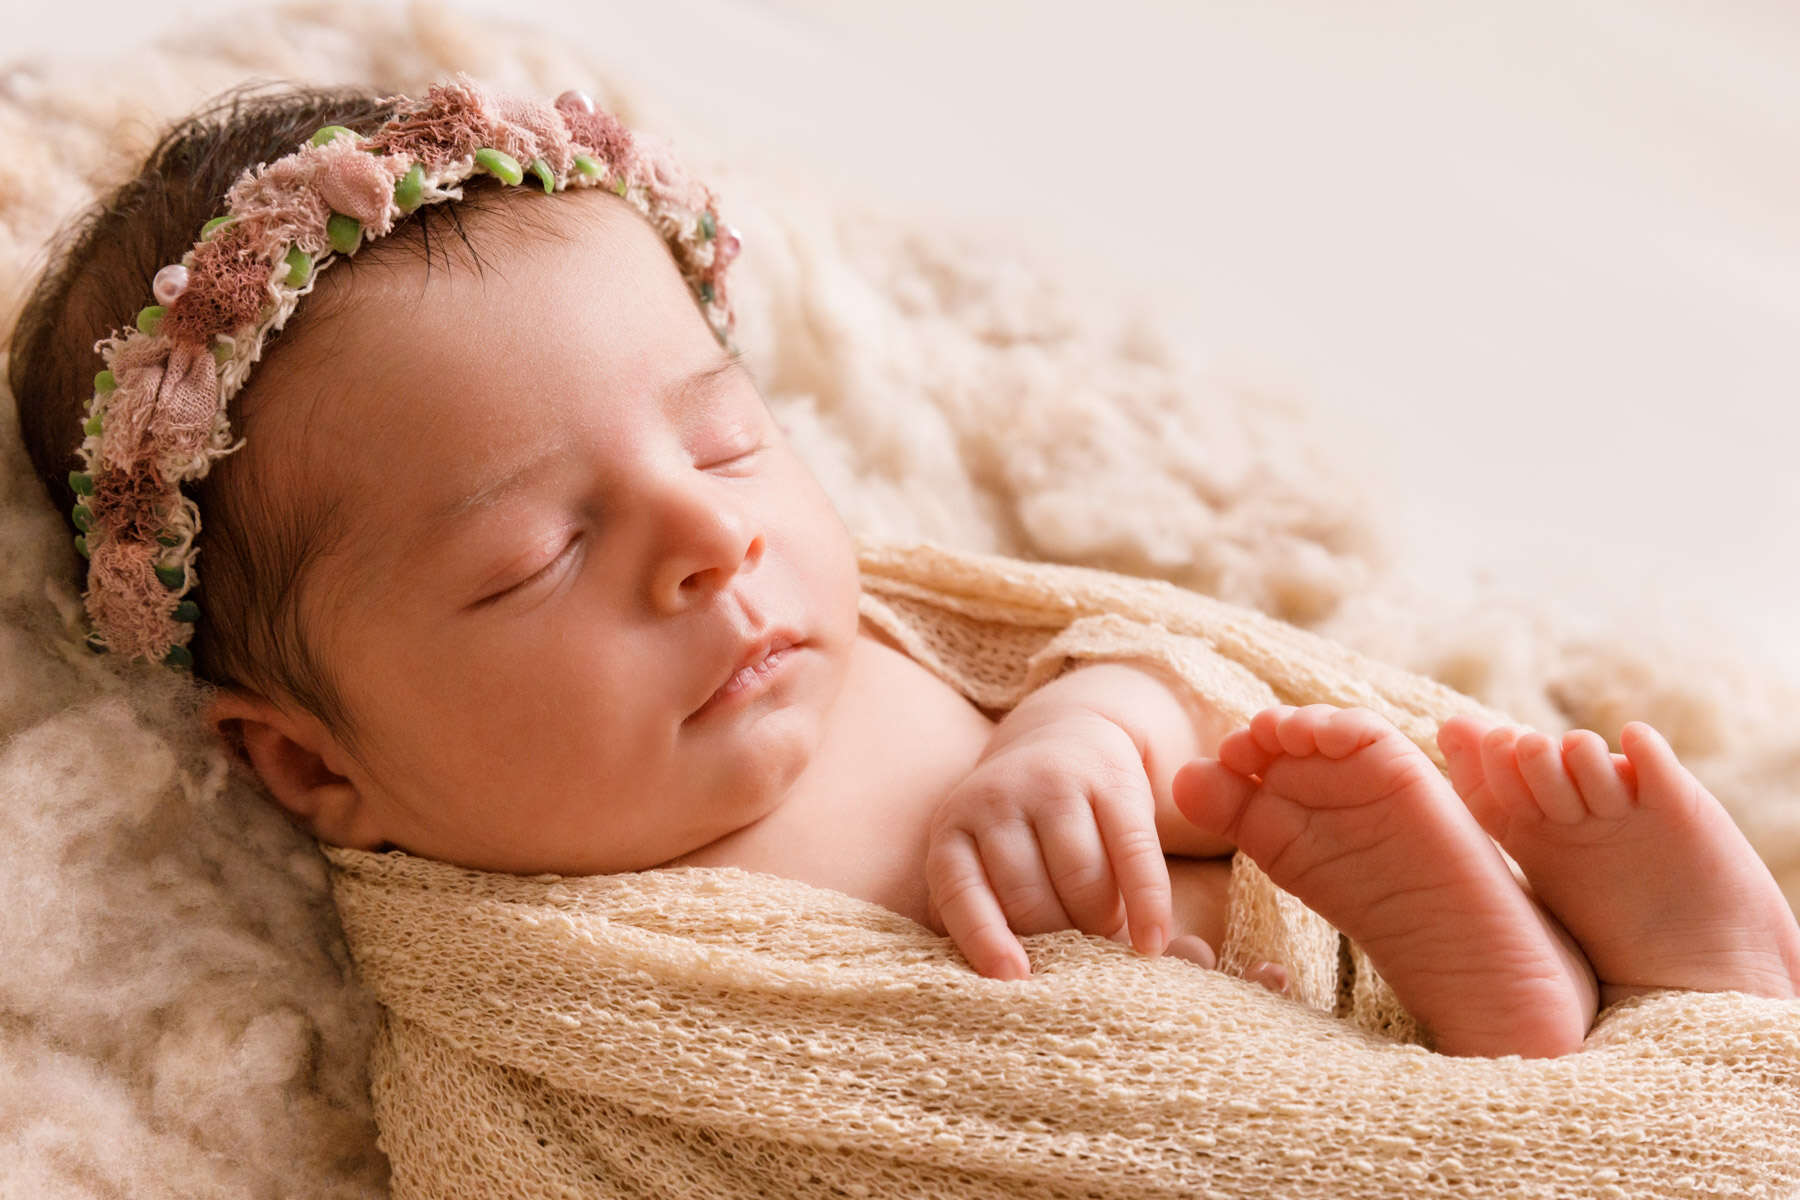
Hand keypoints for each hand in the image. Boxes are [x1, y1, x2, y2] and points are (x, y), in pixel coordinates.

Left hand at [924, 709, 1173, 979]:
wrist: (1065, 732)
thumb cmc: (1021, 831)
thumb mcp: (988, 861)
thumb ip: (996, 919)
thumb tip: (1017, 985)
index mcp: (953, 830)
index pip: (960, 890)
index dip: (984, 937)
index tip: (1013, 978)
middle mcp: (996, 801)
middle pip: (1028, 894)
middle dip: (1056, 940)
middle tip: (1077, 961)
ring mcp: (1054, 785)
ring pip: (1080, 878)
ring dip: (1099, 924)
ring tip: (1109, 938)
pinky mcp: (1112, 781)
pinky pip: (1133, 853)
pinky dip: (1147, 903)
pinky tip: (1152, 940)